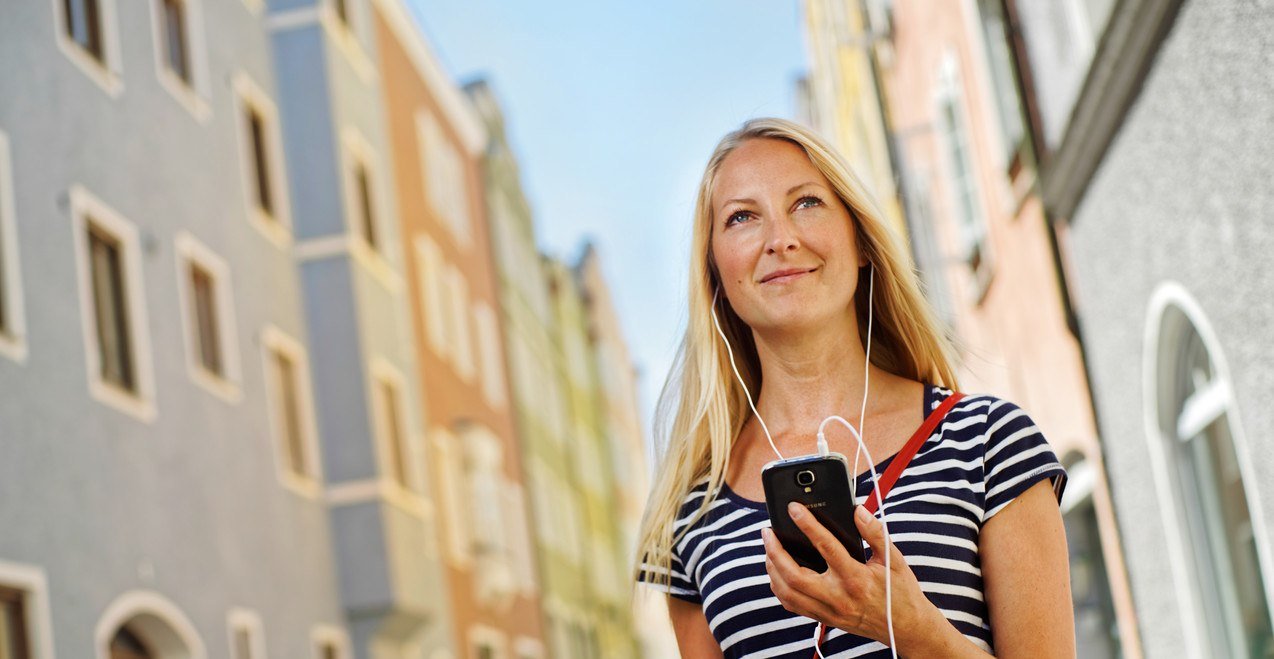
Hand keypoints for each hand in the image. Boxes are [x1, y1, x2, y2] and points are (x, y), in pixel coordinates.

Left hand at [761, 503, 943, 651]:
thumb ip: (875, 533)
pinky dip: (779, 588)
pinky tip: (777, 572)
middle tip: (767, 532)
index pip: (826, 547)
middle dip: (774, 551)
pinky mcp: (825, 619)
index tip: (793, 508)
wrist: (905, 629)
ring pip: (787, 593)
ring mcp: (829, 611)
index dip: (808, 525)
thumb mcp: (894, 559)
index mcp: (856, 579)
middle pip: (794, 575)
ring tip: (769, 549)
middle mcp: (838, 597)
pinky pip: (792, 605)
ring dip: (772, 570)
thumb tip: (857, 511)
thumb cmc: (900, 592)